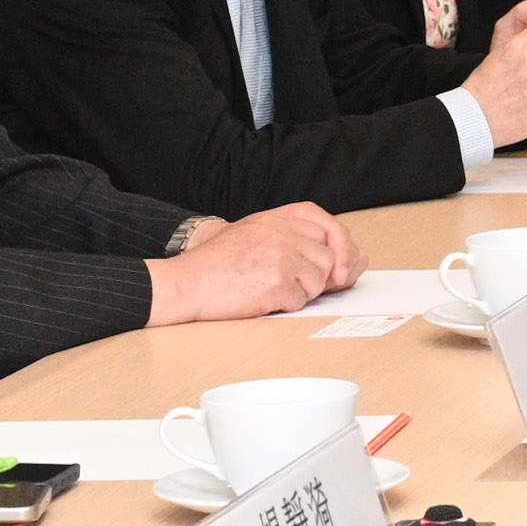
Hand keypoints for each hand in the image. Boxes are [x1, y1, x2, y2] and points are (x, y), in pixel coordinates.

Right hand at [150, 204, 366, 324]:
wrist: (185, 284)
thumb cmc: (215, 265)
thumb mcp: (252, 234)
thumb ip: (290, 236)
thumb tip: (339, 258)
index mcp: (277, 219)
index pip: (328, 226)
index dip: (341, 247)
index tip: (341, 266)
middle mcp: (282, 233)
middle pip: (329, 256)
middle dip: (321, 276)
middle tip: (299, 286)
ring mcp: (281, 256)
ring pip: (319, 281)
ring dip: (301, 293)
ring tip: (269, 289)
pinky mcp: (278, 282)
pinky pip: (301, 301)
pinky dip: (285, 306)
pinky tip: (261, 299)